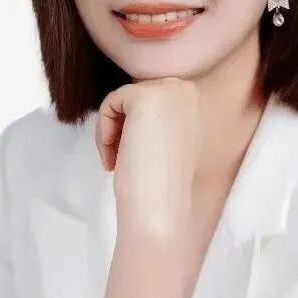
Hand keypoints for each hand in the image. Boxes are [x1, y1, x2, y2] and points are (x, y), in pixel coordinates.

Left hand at [95, 78, 202, 236]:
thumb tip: (125, 107)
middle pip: (134, 98)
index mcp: (194, 102)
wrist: (159, 207)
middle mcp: (185, 90)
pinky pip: (110, 103)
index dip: (134, 129)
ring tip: (115, 160)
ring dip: (111, 131)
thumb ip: (154, 119)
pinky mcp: (144, 96)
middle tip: (119, 160)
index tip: (133, 158)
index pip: (150, 102)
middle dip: (122, 128)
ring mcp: (166, 90)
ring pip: (121, 101)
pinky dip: (103, 130)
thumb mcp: (162, 141)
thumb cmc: (158, 184)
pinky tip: (112, 156)